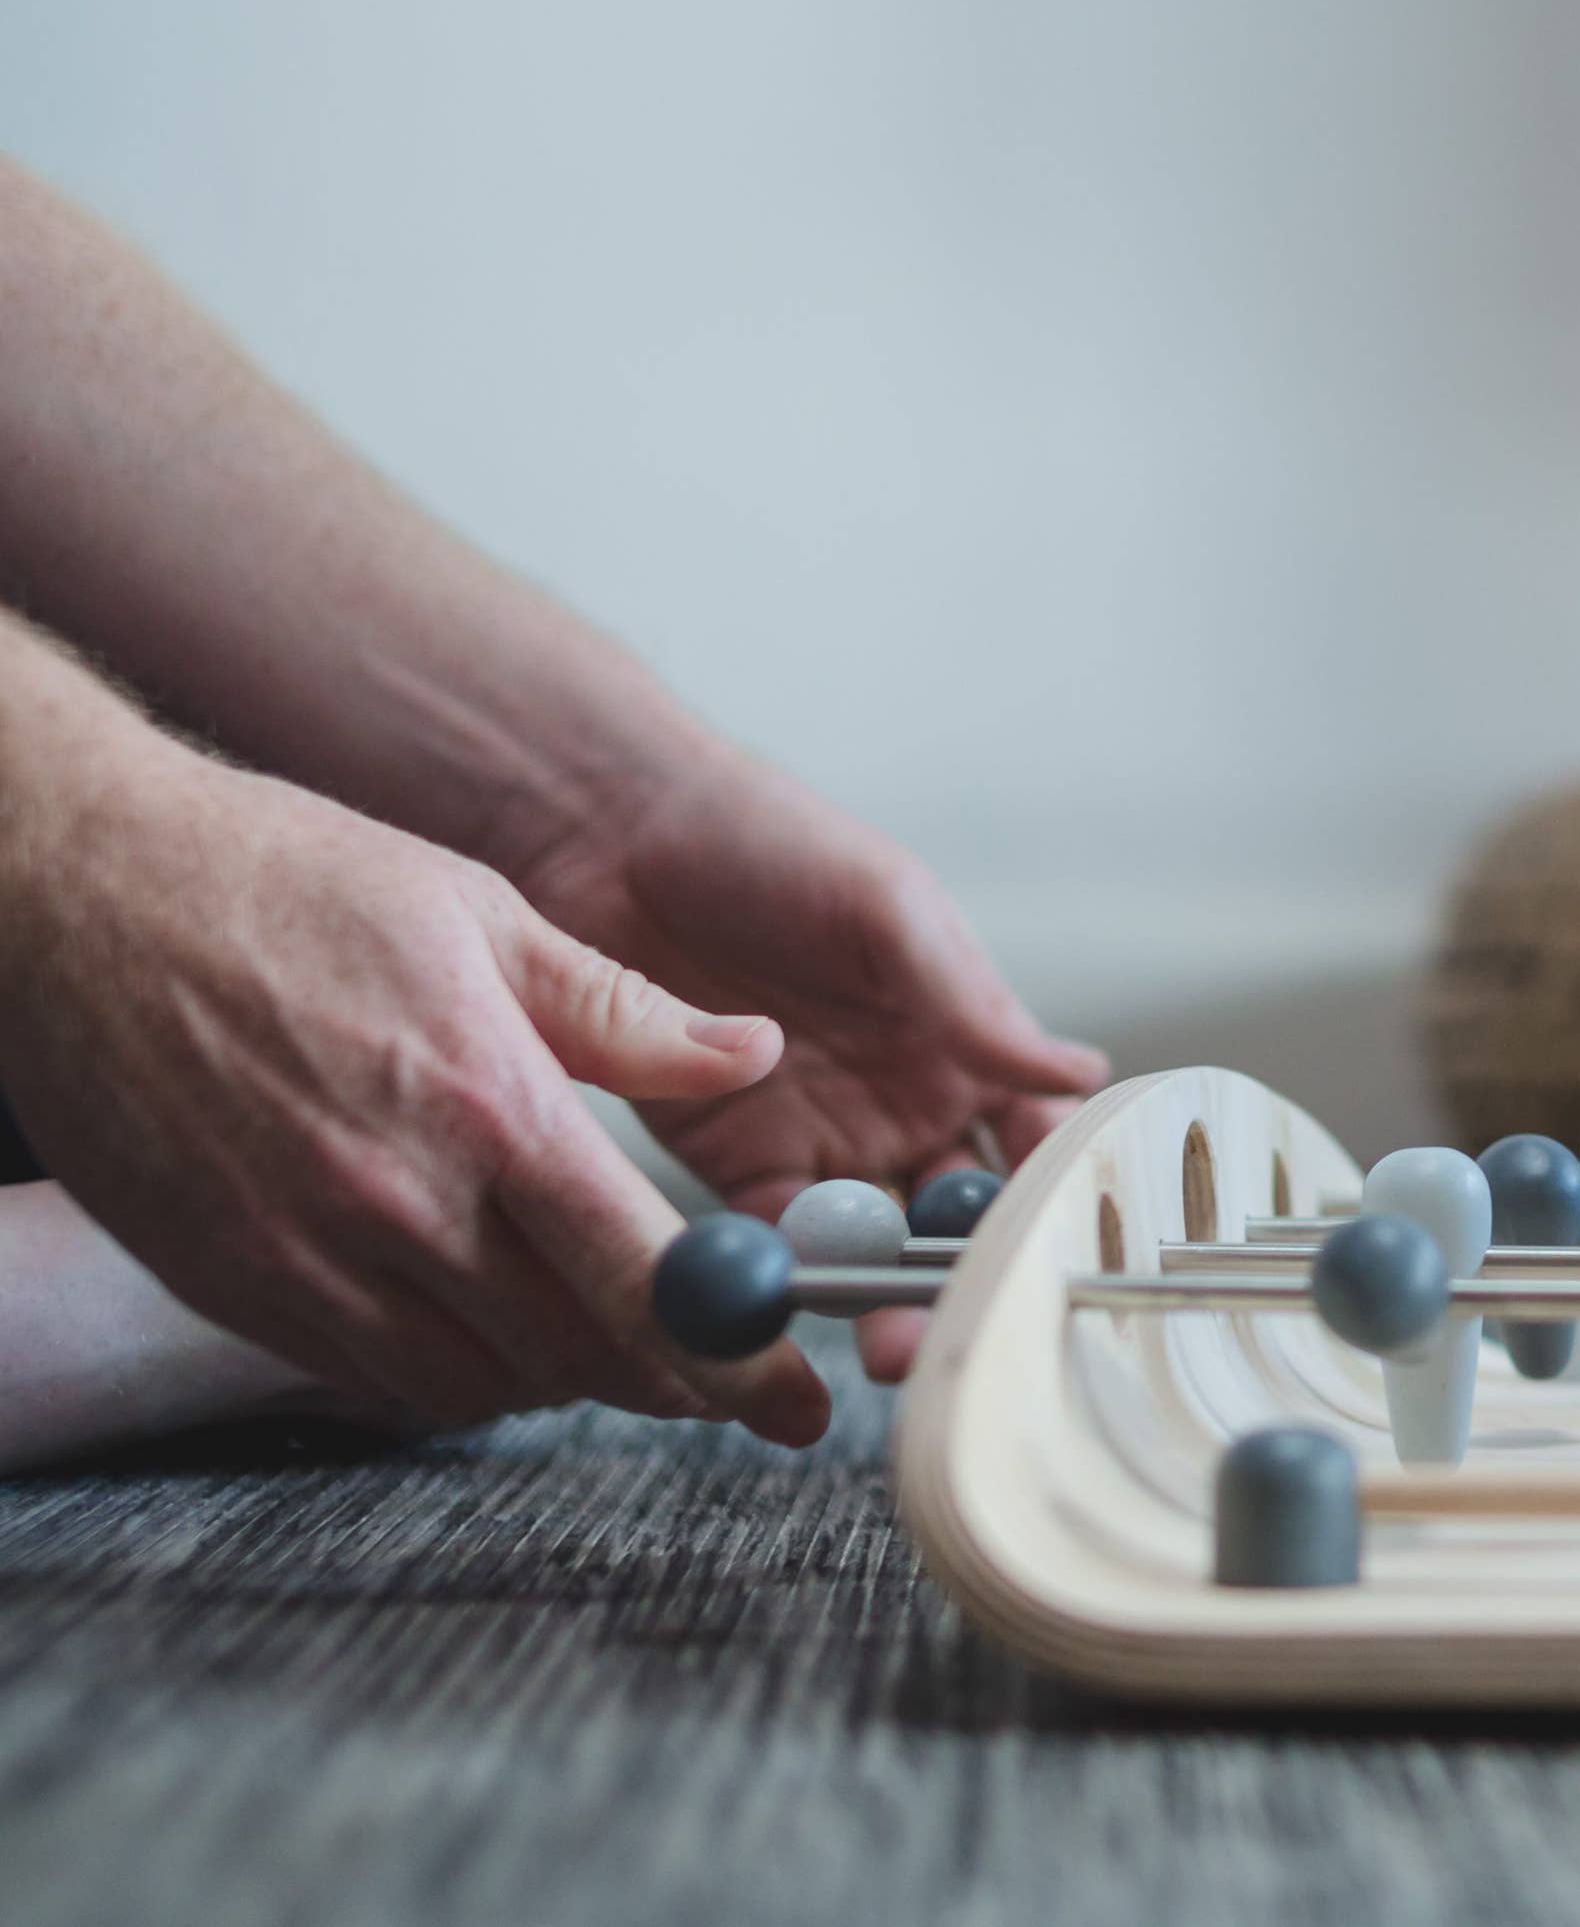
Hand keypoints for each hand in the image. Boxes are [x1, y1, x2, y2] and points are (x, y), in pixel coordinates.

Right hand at [0, 740, 831, 1442]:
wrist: (83, 895)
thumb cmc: (289, 882)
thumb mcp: (485, 914)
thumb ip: (625, 1011)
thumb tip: (754, 1054)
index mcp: (489, 1107)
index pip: (643, 1280)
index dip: (735, 1358)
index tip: (791, 1402)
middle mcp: (400, 1203)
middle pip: (570, 1354)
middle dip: (663, 1381)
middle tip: (722, 1380)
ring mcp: (303, 1255)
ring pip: (472, 1383)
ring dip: (558, 1381)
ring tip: (612, 1347)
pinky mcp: (229, 1279)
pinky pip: (368, 1371)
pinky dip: (449, 1374)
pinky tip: (487, 1330)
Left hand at [509, 738, 1103, 1383]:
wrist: (616, 837)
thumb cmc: (773, 846)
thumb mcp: (889, 910)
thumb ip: (969, 1002)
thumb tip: (1079, 1076)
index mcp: (964, 1046)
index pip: (1035, 1143)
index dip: (1056, 1201)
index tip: (1059, 1254)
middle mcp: (905, 1109)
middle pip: (957, 1221)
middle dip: (965, 1281)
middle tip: (959, 1327)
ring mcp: (820, 1143)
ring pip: (874, 1249)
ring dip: (884, 1301)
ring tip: (888, 1342)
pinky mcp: (730, 1167)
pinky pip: (771, 1242)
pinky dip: (785, 1279)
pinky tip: (792, 1302)